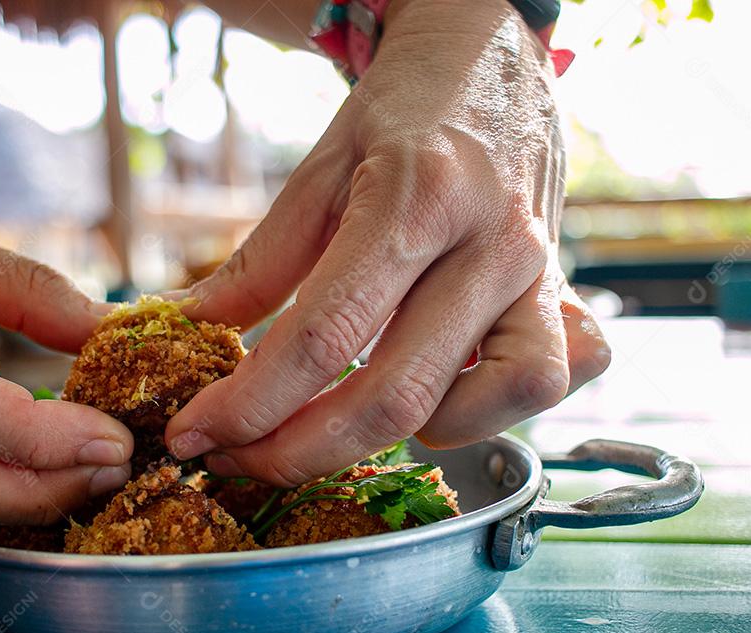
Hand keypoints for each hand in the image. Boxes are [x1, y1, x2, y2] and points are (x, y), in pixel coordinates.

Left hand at [165, 0, 609, 484]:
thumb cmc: (402, 112)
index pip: (324, 335)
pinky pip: (547, 381)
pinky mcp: (564, 291)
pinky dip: (486, 413)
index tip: (195, 433)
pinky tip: (434, 400)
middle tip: (238, 459)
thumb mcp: (319, 170)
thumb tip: (185, 327)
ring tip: (344, 419)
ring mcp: (538, 272)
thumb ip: (259, 262)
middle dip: (299, 450)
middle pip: (396, 392)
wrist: (491, 56)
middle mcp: (488, 241)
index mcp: (414, 196)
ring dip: (403, 438)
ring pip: (490, 401)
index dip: (250, 403)